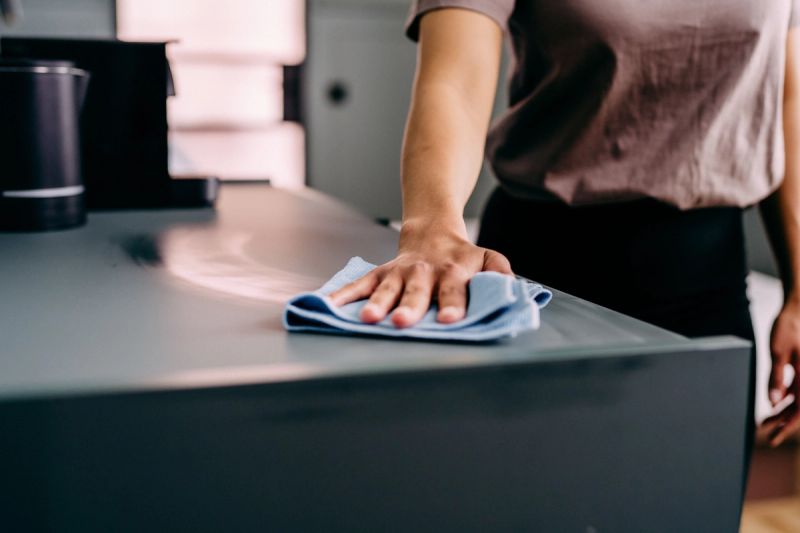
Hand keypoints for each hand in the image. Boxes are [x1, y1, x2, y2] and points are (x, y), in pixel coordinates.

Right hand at [329, 216, 511, 327]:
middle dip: (410, 307)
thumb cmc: (462, 255)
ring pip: (386, 287)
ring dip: (376, 303)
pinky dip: (343, 295)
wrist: (432, 230)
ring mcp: (399, 272)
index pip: (454, 290)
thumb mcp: (488, 257)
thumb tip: (512, 287)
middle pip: (417, 291)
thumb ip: (500, 271)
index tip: (451, 319)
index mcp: (453, 271)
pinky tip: (327, 306)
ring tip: (367, 318)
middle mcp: (424, 272)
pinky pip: (359, 283)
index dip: (453, 304)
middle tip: (401, 323)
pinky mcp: (379, 272)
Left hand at [764, 299, 799, 446]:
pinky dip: (784, 398)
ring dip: (782, 412)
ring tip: (764, 423)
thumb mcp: (778, 353)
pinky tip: (772, 405)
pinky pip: (796, 390)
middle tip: (768, 437)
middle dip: (784, 424)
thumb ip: (776, 377)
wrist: (797, 310)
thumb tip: (772, 401)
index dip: (787, 427)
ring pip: (797, 400)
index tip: (774, 439)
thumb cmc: (788, 328)